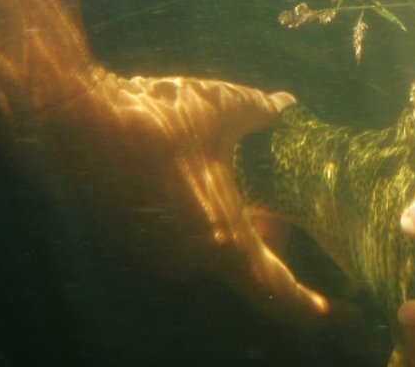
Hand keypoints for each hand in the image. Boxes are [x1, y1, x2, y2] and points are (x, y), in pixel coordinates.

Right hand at [0, 0, 327, 319]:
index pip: (276, 290)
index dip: (312, 307)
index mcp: (221, 240)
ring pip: (209, 250)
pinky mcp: (127, 240)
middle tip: (282, 209)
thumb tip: (286, 104)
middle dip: (268, 240)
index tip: (341, 311)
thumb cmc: (157, 120)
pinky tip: (199, 179)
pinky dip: (201, 221)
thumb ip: (262, 110)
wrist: (73, 125)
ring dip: (232, 226)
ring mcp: (152, 255)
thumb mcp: (223, 107)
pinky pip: (179, 240)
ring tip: (245, 186)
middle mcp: (187, 260)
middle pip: (244, 264)